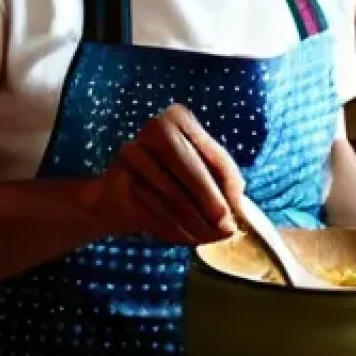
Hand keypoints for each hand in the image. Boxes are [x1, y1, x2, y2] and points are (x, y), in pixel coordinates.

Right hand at [83, 104, 245, 244]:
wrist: (117, 194)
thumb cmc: (170, 178)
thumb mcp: (198, 170)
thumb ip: (220, 180)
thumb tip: (238, 206)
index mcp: (178, 118)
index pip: (213, 154)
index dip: (227, 184)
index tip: (238, 210)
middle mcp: (154, 130)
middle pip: (192, 173)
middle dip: (212, 205)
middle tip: (227, 229)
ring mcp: (132, 155)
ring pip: (174, 199)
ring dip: (196, 225)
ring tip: (209, 237)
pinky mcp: (116, 183)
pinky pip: (154, 214)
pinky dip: (175, 231)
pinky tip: (187, 237)